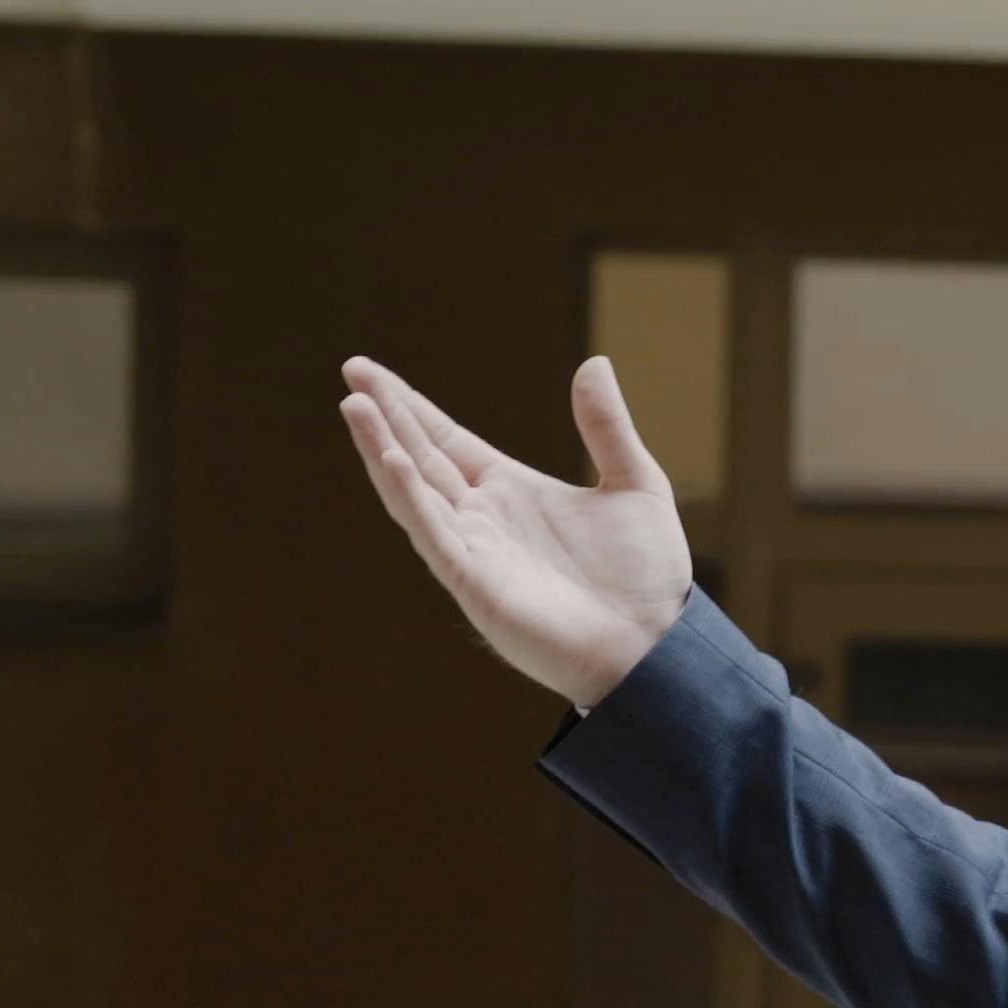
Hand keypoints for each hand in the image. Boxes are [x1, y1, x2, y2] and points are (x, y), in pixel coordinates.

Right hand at [342, 355, 692, 709]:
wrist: (656, 645)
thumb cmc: (646, 577)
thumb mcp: (634, 483)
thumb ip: (607, 427)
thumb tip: (595, 362)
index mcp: (512, 492)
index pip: (447, 441)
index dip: (411, 407)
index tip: (370, 373)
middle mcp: (483, 519)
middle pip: (421, 456)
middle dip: (386, 416)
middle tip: (351, 371)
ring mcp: (474, 550)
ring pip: (414, 492)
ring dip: (383, 450)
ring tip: (356, 407)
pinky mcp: (475, 582)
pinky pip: (434, 534)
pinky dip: (412, 498)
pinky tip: (393, 461)